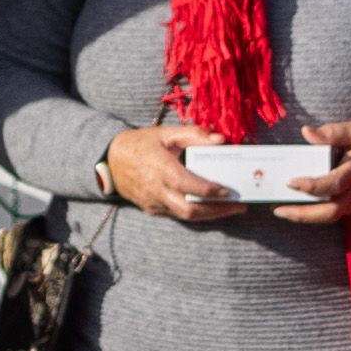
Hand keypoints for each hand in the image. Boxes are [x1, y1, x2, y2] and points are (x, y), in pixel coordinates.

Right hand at [104, 124, 240, 221]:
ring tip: (232, 208)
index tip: (228, 190)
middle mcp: (157, 190)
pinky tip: (213, 207)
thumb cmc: (141, 143)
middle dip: (217, 211)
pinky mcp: (153, 209)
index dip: (209, 191)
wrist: (110, 161)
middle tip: (239, 206)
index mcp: (160, 169)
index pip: (187, 185)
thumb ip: (194, 134)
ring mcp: (154, 203)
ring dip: (211, 215)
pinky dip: (197, 213)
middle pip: (189, 210)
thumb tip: (221, 139)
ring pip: (185, 216)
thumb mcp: (166, 133)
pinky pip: (178, 215)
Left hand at [273, 119, 350, 224]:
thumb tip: (306, 132)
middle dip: (303, 214)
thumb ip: (333, 132)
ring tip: (282, 210)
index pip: (335, 183)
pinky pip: (335, 213)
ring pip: (332, 216)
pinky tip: (299, 206)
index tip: (291, 182)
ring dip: (306, 216)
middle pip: (331, 211)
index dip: (312, 186)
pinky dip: (316, 212)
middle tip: (279, 209)